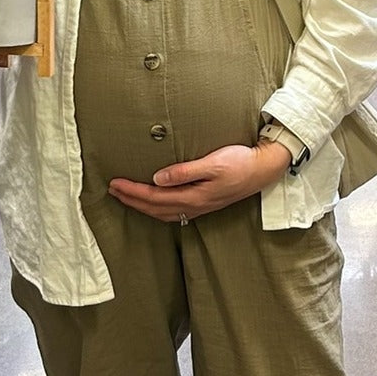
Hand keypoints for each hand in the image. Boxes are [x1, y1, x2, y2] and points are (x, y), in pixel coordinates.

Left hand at [109, 141, 291, 222]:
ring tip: (126, 198)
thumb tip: (157, 179)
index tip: (115, 183)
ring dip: (142, 206)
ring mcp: (199, 207)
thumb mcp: (212, 163)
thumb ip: (184, 172)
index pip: (154, 197)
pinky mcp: (204, 203)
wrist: (264, 170)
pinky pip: (173, 212)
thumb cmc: (240, 162)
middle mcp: (194, 206)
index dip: (132, 192)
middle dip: (131, 200)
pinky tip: (154, 204)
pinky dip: (157, 209)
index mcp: (193, 197)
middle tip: (113, 190)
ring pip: (163, 213)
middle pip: (154, 208)